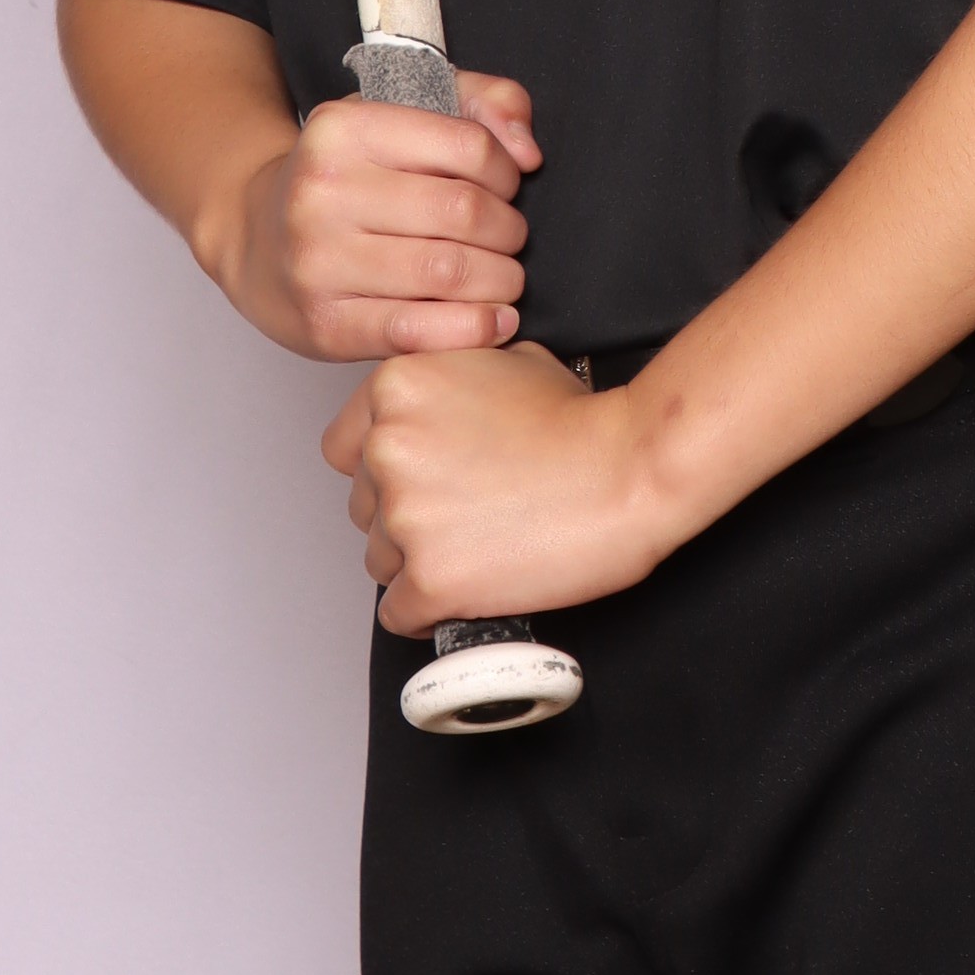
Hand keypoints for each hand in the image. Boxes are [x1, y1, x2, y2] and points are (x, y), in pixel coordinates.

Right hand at [216, 72, 540, 359]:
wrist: (255, 237)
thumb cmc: (345, 174)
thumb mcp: (400, 110)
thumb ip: (482, 101)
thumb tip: (527, 153)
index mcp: (344, 129)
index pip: (468, 147)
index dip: (507, 172)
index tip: (507, 187)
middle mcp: (323, 191)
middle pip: (464, 211)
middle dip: (509, 230)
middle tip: (511, 238)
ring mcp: (318, 262)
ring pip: (448, 272)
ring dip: (500, 280)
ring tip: (505, 277)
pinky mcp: (325, 324)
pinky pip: (417, 331)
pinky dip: (473, 328)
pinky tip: (495, 320)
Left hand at [325, 344, 677, 628]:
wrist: (629, 468)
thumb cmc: (580, 421)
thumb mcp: (507, 361)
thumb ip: (451, 380)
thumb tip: (437, 408)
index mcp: (396, 388)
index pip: (345, 448)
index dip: (383, 469)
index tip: (418, 480)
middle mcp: (387, 448)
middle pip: (363, 507)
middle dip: (405, 516)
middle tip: (463, 516)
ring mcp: (404, 516)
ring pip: (379, 561)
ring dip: (419, 563)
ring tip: (478, 550)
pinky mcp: (429, 579)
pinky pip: (399, 613)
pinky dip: (430, 610)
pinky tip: (469, 592)